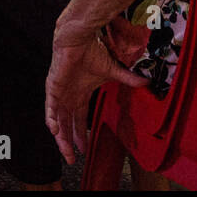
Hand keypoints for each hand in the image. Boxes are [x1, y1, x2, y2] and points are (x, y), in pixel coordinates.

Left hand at [44, 35, 148, 165]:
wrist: (79, 38)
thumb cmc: (92, 51)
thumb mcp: (112, 71)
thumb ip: (127, 79)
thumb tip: (146, 82)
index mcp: (80, 94)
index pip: (79, 119)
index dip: (81, 134)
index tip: (84, 149)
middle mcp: (69, 96)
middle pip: (67, 125)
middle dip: (69, 142)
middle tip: (73, 159)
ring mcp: (60, 93)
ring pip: (58, 121)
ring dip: (61, 137)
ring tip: (66, 152)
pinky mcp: (53, 87)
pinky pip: (50, 107)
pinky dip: (51, 120)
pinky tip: (55, 131)